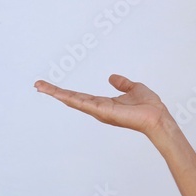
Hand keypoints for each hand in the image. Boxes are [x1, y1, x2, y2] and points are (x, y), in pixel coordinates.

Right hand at [34, 74, 169, 136]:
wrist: (157, 116)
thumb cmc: (149, 106)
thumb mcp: (134, 88)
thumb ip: (123, 84)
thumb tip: (112, 78)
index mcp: (104, 103)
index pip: (81, 96)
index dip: (66, 92)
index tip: (52, 87)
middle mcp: (98, 109)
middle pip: (72, 99)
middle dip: (54, 92)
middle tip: (38, 85)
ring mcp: (99, 111)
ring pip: (73, 100)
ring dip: (56, 93)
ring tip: (40, 86)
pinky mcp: (102, 111)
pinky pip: (83, 103)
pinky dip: (69, 97)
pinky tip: (57, 93)